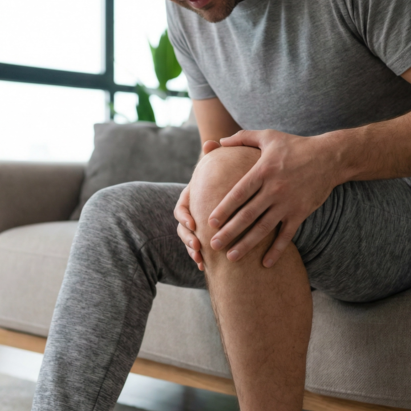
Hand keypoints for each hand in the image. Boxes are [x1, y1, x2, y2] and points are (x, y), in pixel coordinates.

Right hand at [175, 139, 222, 270]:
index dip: (185, 216)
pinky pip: (198, 250)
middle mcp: (191, 213)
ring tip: (200, 259)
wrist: (229, 188)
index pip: (181, 208)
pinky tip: (204, 268)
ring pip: (188, 241)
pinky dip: (199, 258)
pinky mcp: (204, 236)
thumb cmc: (223, 174)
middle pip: (182, 228)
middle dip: (187, 238)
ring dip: (191, 251)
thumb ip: (213, 155)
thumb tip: (211, 142)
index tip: (192, 222)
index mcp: (191, 198)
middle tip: (197, 246)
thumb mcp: (218, 165)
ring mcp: (196, 226)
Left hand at [210, 130, 340, 267]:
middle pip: (247, 215)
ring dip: (247, 244)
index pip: (239, 193)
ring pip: (264, 228)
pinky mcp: (300, 213)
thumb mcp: (269, 136)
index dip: (224, 209)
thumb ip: (242, 138)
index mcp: (263, 171)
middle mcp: (274, 189)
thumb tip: (218, 141)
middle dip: (229, 232)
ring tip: (231, 257)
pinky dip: (277, 250)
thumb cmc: (296, 146)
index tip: (210, 222)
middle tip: (213, 246)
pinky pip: (286, 235)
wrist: (330, 157)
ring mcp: (288, 203)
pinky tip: (266, 263)